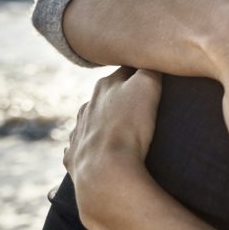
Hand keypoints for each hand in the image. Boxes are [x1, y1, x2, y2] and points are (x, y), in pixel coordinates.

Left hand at [64, 66, 162, 229]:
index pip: (126, 71)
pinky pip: (80, 148)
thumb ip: (149, 68)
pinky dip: (89, 148)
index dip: (141, 72)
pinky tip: (98, 154)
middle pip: (107, 95)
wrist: (105, 172)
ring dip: (103, 122)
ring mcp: (78, 132)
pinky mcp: (74, 157)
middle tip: (142, 105)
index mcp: (105, 87)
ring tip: (121, 131)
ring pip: (91, 120)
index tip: (154, 77)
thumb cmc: (129, 127)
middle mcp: (88, 106)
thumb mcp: (147, 86)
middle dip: (121, 97)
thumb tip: (152, 58)